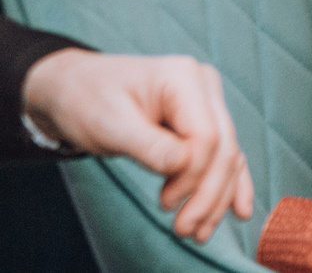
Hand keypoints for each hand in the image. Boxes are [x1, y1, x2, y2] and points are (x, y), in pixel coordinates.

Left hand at [20, 50, 252, 242]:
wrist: (74, 88)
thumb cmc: (87, 101)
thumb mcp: (109, 124)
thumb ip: (148, 145)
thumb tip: (182, 167)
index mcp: (183, 77)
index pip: (206, 136)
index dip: (192, 176)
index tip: (164, 204)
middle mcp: (203, 86)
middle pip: (223, 147)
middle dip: (208, 194)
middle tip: (184, 230)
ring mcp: (206, 101)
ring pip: (227, 155)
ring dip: (217, 197)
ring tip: (198, 233)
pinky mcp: (202, 119)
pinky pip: (223, 154)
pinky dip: (227, 184)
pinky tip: (237, 210)